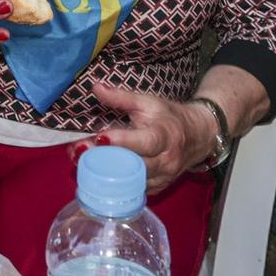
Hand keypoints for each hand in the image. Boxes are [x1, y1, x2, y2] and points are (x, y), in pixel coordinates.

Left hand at [71, 83, 216, 190]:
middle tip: (77, 151)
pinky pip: (132, 188)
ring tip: (79, 160)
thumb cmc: (169, 117)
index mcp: (165, 136)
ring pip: (130, 180)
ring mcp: (162, 178)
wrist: (198, 136)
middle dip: (104, 159)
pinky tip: (95, 172)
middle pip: (133, 165)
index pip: (145, 142)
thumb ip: (121, 97)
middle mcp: (166, 161)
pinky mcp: (156, 188)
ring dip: (104, 172)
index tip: (100, 137)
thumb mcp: (148, 102)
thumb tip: (96, 87)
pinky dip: (113, 181)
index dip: (123, 141)